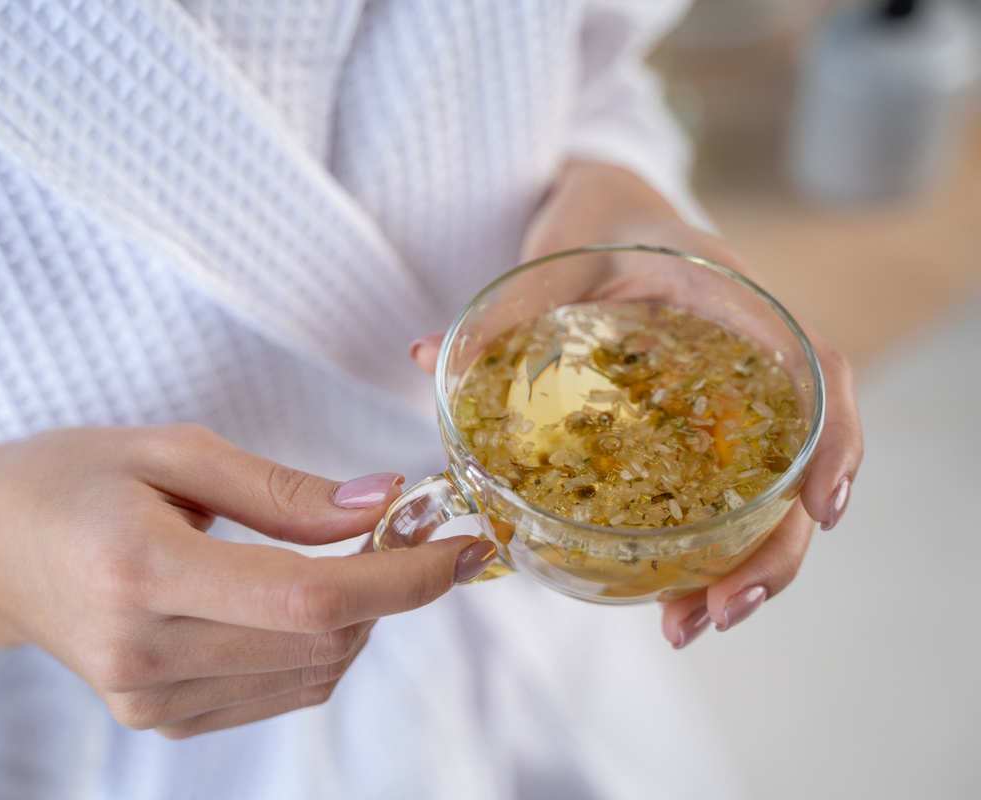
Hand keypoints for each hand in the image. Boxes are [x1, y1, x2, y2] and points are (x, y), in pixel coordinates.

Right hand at [0, 426, 495, 737]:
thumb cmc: (66, 478)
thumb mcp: (168, 449)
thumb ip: (281, 488)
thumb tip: (381, 503)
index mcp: (141, 570)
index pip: (308, 598)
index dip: (404, 579)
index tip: (465, 546)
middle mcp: (144, 654)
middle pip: (321, 644)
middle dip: (392, 591)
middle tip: (408, 530)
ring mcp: (148, 699)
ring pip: (310, 675)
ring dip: (358, 618)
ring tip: (349, 558)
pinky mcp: (156, 717)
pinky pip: (276, 691)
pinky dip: (315, 646)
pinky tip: (298, 597)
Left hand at [410, 161, 862, 647]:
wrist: (600, 204)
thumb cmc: (595, 215)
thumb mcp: (561, 249)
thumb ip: (510, 305)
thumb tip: (429, 356)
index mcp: (739, 309)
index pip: (823, 373)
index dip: (836, 444)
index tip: (818, 509)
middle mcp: (748, 365)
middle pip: (797, 466)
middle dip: (771, 551)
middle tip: (714, 613)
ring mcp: (723, 403)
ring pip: (759, 497)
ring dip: (735, 567)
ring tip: (686, 626)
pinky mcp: (688, 431)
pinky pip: (709, 494)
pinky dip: (696, 547)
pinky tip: (665, 596)